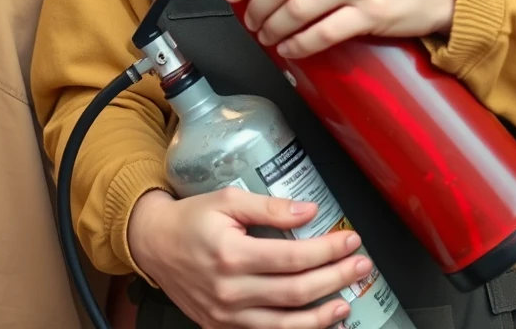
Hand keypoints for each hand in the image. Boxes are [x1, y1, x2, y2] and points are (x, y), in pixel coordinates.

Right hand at [127, 188, 369, 328]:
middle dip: (335, 279)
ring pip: (287, 325)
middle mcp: (231, 291)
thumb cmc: (191, 219)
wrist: (155, 245)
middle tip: (360, 266)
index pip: (293, 258)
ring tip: (346, 300)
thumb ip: (269, 207)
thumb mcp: (227, 200)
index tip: (350, 240)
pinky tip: (316, 321)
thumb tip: (308, 212)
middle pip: (297, 292)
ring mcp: (227, 316)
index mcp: (231, 255)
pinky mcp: (223, 328)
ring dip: (324, 315)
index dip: (327, 251)